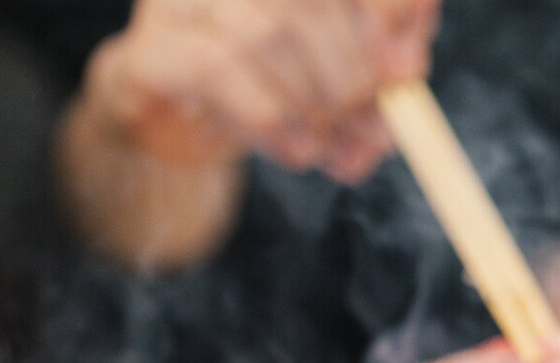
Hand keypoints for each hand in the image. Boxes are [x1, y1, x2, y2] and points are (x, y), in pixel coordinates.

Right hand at [82, 0, 438, 182]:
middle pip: (310, 3)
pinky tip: (295, 150)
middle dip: (354, 76)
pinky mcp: (151, 50)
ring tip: (327, 148)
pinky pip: (216, 70)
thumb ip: (379, 77)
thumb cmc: (262, 96)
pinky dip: (271, 118)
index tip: (409, 71)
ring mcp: (179, 4)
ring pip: (266, 33)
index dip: (389, 10)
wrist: (172, 132)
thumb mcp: (335, 88)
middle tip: (370, 132)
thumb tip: (406, 75)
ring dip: (314, 105)